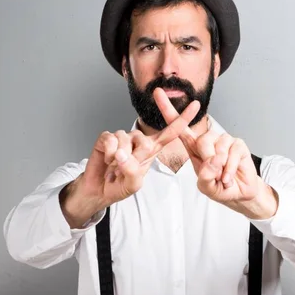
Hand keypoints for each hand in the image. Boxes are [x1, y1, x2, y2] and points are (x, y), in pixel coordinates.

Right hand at [60, 95, 200, 226]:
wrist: (98, 190)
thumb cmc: (120, 186)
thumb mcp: (133, 185)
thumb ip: (133, 171)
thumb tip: (122, 154)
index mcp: (151, 150)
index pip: (170, 133)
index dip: (183, 119)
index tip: (196, 104)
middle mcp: (139, 140)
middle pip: (145, 141)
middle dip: (135, 159)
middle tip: (125, 170)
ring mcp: (123, 137)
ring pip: (125, 139)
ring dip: (118, 158)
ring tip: (114, 166)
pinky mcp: (107, 137)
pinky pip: (110, 139)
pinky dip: (108, 152)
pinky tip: (106, 159)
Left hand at [153, 88, 262, 205]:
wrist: (239, 193)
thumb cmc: (218, 187)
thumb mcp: (205, 185)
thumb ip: (204, 176)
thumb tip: (212, 161)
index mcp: (194, 146)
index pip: (178, 126)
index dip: (168, 110)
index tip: (157, 93)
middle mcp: (208, 139)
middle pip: (202, 141)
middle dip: (207, 161)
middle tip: (213, 175)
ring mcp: (224, 140)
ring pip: (218, 149)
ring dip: (220, 168)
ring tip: (222, 177)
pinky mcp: (237, 144)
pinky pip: (232, 154)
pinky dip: (230, 170)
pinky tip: (229, 177)